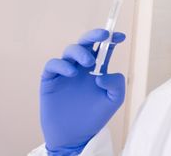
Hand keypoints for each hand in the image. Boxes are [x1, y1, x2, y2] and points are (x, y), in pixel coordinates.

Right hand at [40, 29, 125, 154]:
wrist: (74, 136)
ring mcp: (66, 71)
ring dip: (80, 51)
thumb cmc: (95, 116)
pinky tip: (71, 72)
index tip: (120, 36)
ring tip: (89, 62)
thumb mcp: (114, 101)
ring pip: (70, 50)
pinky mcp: (50, 80)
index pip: (104, 47)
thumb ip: (116, 84)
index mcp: (98, 68)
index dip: (111, 39)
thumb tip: (103, 74)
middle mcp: (82, 66)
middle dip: (94, 35)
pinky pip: (53, 64)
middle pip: (86, 43)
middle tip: (103, 35)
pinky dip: (61, 64)